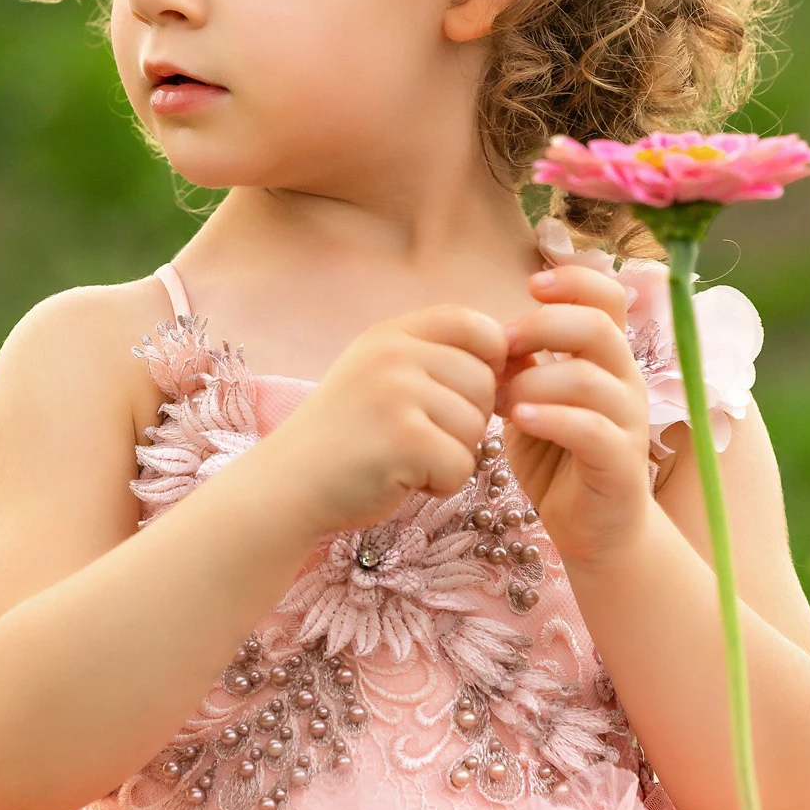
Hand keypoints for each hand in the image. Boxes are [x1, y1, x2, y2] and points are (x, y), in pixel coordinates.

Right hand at [263, 305, 507, 535]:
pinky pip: (462, 463)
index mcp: (391, 333)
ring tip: (405, 460)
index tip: (463, 395)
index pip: (474, 324)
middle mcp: (393, 353)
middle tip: (419, 439)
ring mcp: (396, 393)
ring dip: (453, 455)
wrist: (287, 486)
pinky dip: (440, 483)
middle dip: (468, 420)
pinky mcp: (403, 439)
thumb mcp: (383, 378)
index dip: (489, 360)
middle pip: (485, 381)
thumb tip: (523, 355)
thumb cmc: (346, 439)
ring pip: (478, 426)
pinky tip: (401, 480)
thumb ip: (439, 360)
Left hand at [499, 264, 653, 568]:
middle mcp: (625, 382)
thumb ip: (519, 367)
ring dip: (537, 380)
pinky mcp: (620, 464)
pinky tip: (519, 419)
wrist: (591, 526)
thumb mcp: (530, 401)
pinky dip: (553, 419)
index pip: (609, 298)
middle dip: (544, 327)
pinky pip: (593, 430)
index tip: (532, 286)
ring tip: (501, 398)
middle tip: (504, 345)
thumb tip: (491, 336)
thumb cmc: (558, 456)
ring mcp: (628, 423)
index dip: (575, 282)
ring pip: (592, 378)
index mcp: (605, 359)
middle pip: (599, 328)